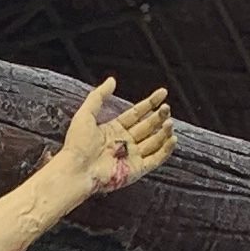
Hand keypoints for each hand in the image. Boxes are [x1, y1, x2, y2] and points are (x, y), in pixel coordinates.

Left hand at [57, 75, 173, 200]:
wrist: (76, 170)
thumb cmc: (77, 145)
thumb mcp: (85, 114)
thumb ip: (99, 96)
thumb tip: (112, 80)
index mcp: (113, 129)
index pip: (137, 113)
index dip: (150, 102)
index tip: (163, 92)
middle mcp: (124, 142)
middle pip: (147, 126)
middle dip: (158, 116)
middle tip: (166, 107)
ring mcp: (131, 156)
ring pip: (154, 142)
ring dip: (163, 131)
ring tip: (169, 121)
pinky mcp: (136, 170)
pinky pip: (155, 159)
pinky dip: (165, 150)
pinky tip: (172, 139)